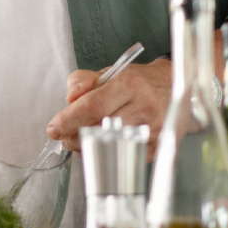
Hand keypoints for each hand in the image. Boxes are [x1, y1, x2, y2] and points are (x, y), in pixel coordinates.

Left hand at [45, 59, 172, 157]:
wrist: (174, 88)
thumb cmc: (138, 81)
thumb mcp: (109, 72)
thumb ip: (82, 81)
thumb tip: (70, 98)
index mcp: (129, 84)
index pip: (92, 106)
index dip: (68, 120)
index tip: (54, 128)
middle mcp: (144, 107)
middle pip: (99, 129)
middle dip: (74, 135)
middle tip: (65, 134)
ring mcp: (153, 130)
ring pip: (109, 145)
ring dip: (88, 145)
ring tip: (83, 136)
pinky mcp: (157, 147)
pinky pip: (122, 155)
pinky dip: (105, 152)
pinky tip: (102, 142)